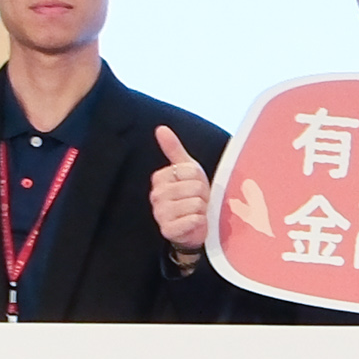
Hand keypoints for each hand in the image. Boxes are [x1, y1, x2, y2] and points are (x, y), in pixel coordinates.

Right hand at [148, 128, 210, 256]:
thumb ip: (173, 148)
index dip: (200, 180)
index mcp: (159, 178)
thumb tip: (161, 128)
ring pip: (195, 204)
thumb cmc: (192, 194)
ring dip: (202, 210)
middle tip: (198, 201)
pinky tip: (194, 223)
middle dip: (202, 195)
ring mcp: (160, 214)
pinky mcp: (168, 230)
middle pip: (195, 188)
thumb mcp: (186, 169)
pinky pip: (194, 220)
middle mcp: (156, 195)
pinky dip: (199, 222)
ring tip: (196, 212)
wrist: (194, 225)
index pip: (191, 171)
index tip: (195, 187)